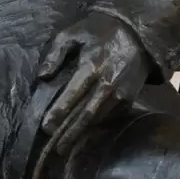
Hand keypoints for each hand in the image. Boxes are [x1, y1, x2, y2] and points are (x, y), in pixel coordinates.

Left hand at [38, 12, 151, 154]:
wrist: (137, 32)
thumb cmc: (99, 31)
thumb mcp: (73, 32)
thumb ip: (55, 52)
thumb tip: (42, 76)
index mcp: (92, 65)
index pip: (72, 95)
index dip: (58, 113)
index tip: (45, 127)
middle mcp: (107, 82)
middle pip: (85, 114)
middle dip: (69, 132)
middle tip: (55, 148)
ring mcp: (121, 92)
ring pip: (98, 118)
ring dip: (81, 134)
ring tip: (66, 146)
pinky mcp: (129, 97)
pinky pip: (110, 116)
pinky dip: (96, 126)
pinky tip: (84, 134)